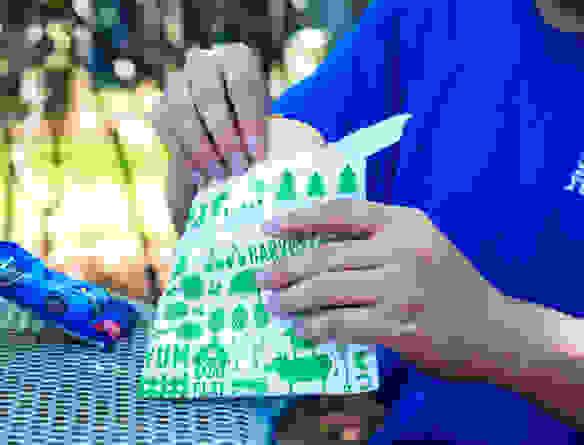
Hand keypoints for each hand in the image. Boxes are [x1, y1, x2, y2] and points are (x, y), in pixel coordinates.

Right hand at [154, 43, 269, 232]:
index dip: (250, 119)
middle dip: (225, 137)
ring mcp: (177, 82)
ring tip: (220, 175)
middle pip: (208, 95)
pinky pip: (165, 128)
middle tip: (239, 169)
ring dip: (201, 147)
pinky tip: (201, 175)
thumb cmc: (257, 130)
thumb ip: (281, 131)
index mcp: (236, 57)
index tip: (258, 155)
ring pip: (181, 110)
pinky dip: (184, 154)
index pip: (242, 81)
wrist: (228, 137)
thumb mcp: (273, 124)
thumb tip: (295, 154)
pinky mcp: (160, 106)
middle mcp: (203, 62)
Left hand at [255, 199, 506, 369]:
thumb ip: (375, 239)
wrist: (495, 329)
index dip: (299, 218)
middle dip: (287, 267)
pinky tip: (305, 330)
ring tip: (276, 305)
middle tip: (262, 277)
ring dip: (294, 299)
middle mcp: (402, 249)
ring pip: (328, 290)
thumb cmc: (447, 284)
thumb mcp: (420, 244)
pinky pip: (342, 324)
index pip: (341, 211)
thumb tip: (310, 246)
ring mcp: (402, 289)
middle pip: (326, 255)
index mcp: (404, 222)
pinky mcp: (400, 326)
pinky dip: (317, 327)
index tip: (268, 227)